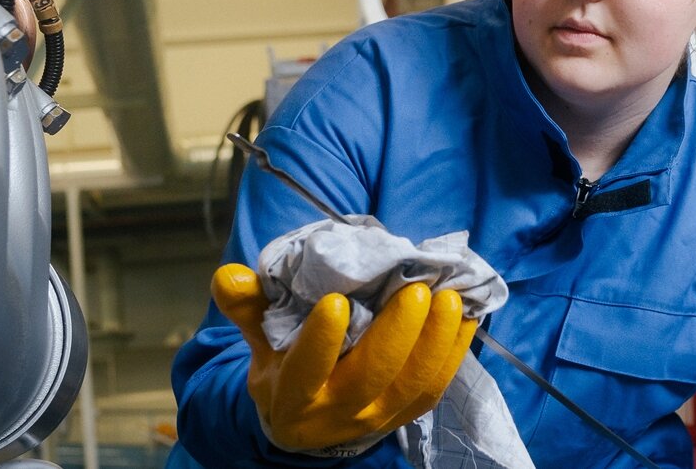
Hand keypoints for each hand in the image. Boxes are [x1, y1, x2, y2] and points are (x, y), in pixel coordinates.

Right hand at [211, 263, 476, 452]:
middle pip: (371, 377)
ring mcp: (379, 417)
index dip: (320, 341)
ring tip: (448, 298)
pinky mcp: (408, 412)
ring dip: (434, 340)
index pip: (306, 371)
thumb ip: (248, 306)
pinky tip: (466, 314)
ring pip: (412, 384)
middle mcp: (337, 413)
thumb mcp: (260, 339)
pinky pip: (437, 384)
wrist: (310, 419)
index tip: (336, 301)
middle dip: (396, 333)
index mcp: (292, 395)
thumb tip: (229, 275)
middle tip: (414, 289)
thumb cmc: (286, 365)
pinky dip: (454, 350)